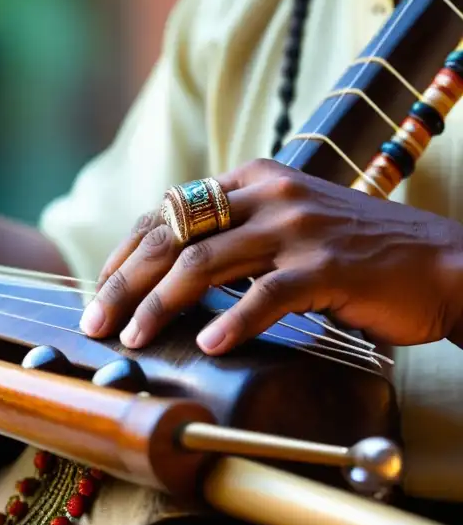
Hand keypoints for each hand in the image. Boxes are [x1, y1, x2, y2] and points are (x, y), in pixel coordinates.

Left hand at [81, 158, 462, 354]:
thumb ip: (233, 238)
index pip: (166, 212)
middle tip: (96, 320)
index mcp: (252, 179)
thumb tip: (165, 275)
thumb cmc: (356, 254)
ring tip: (134, 339)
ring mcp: (298, 227)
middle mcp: (268, 193)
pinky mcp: (328, 265)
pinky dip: (232, 321)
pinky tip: (207, 345)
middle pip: (172, 235)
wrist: (444, 263)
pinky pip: (266, 294)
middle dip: (125, 280)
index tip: (99, 290)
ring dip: (160, 305)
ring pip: (205, 263)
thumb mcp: (286, 227)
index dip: (125, 253)